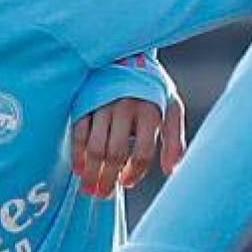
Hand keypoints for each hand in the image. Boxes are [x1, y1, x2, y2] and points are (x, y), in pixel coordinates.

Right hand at [69, 93, 184, 197]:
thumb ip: (173, 138)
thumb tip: (172, 171)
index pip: (142, 152)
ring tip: (90, 189)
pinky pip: (78, 133)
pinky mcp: (84, 103)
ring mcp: (103, 105)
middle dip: (109, 179)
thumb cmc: (151, 90)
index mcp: (149, 111)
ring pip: (95, 147)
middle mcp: (125, 108)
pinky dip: (77, 154)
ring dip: (91, 173)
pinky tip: (80, 169)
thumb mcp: (170, 107)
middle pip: (115, 153)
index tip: (127, 182)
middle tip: (104, 194)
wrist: (126, 57)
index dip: (135, 173)